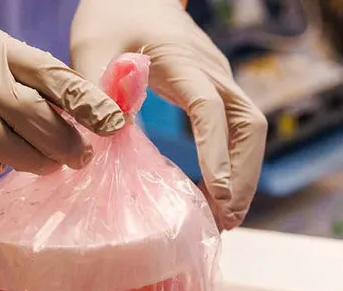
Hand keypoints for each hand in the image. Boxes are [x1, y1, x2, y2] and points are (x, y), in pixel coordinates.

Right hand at [0, 16, 124, 177]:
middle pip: (36, 120)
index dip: (87, 103)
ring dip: (37, 162)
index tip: (114, 124)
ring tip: (48, 165)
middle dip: (68, 144)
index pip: (52, 76)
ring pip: (10, 149)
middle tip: (82, 158)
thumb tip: (84, 113)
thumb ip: (29, 76)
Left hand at [71, 0, 266, 229]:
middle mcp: (212, 71)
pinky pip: (238, 131)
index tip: (216, 192)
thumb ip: (97, 88)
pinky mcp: (219, 90)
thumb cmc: (110, 19)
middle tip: (225, 219)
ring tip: (223, 219)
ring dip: (243, 176)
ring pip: (251, 130)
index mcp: (181, 60)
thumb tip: (110, 138)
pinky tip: (215, 196)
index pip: (208, 107)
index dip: (214, 151)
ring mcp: (221, 80)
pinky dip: (234, 165)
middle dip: (243, 174)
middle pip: (249, 124)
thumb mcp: (91, 46)